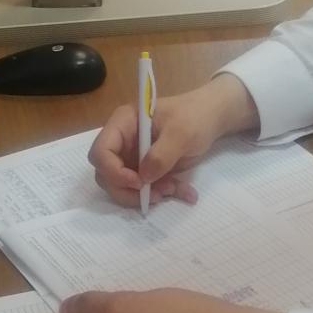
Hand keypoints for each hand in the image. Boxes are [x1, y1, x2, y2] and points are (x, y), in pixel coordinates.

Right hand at [89, 73, 257, 209]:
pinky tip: (184, 192)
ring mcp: (132, 158)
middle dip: (128, 190)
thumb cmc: (194, 116)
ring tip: (174, 190)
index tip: (139, 182)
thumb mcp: (181, 132)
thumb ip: (161, 154)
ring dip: (146, 195)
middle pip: (106, 175)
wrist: (211, 119)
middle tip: (157, 194)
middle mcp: (122, 143)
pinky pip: (146, 189)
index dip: (113, 171)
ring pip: (124, 187)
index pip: (100, 152)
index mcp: (123, 124)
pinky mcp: (146, 170)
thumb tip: (144, 177)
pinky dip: (162, 194)